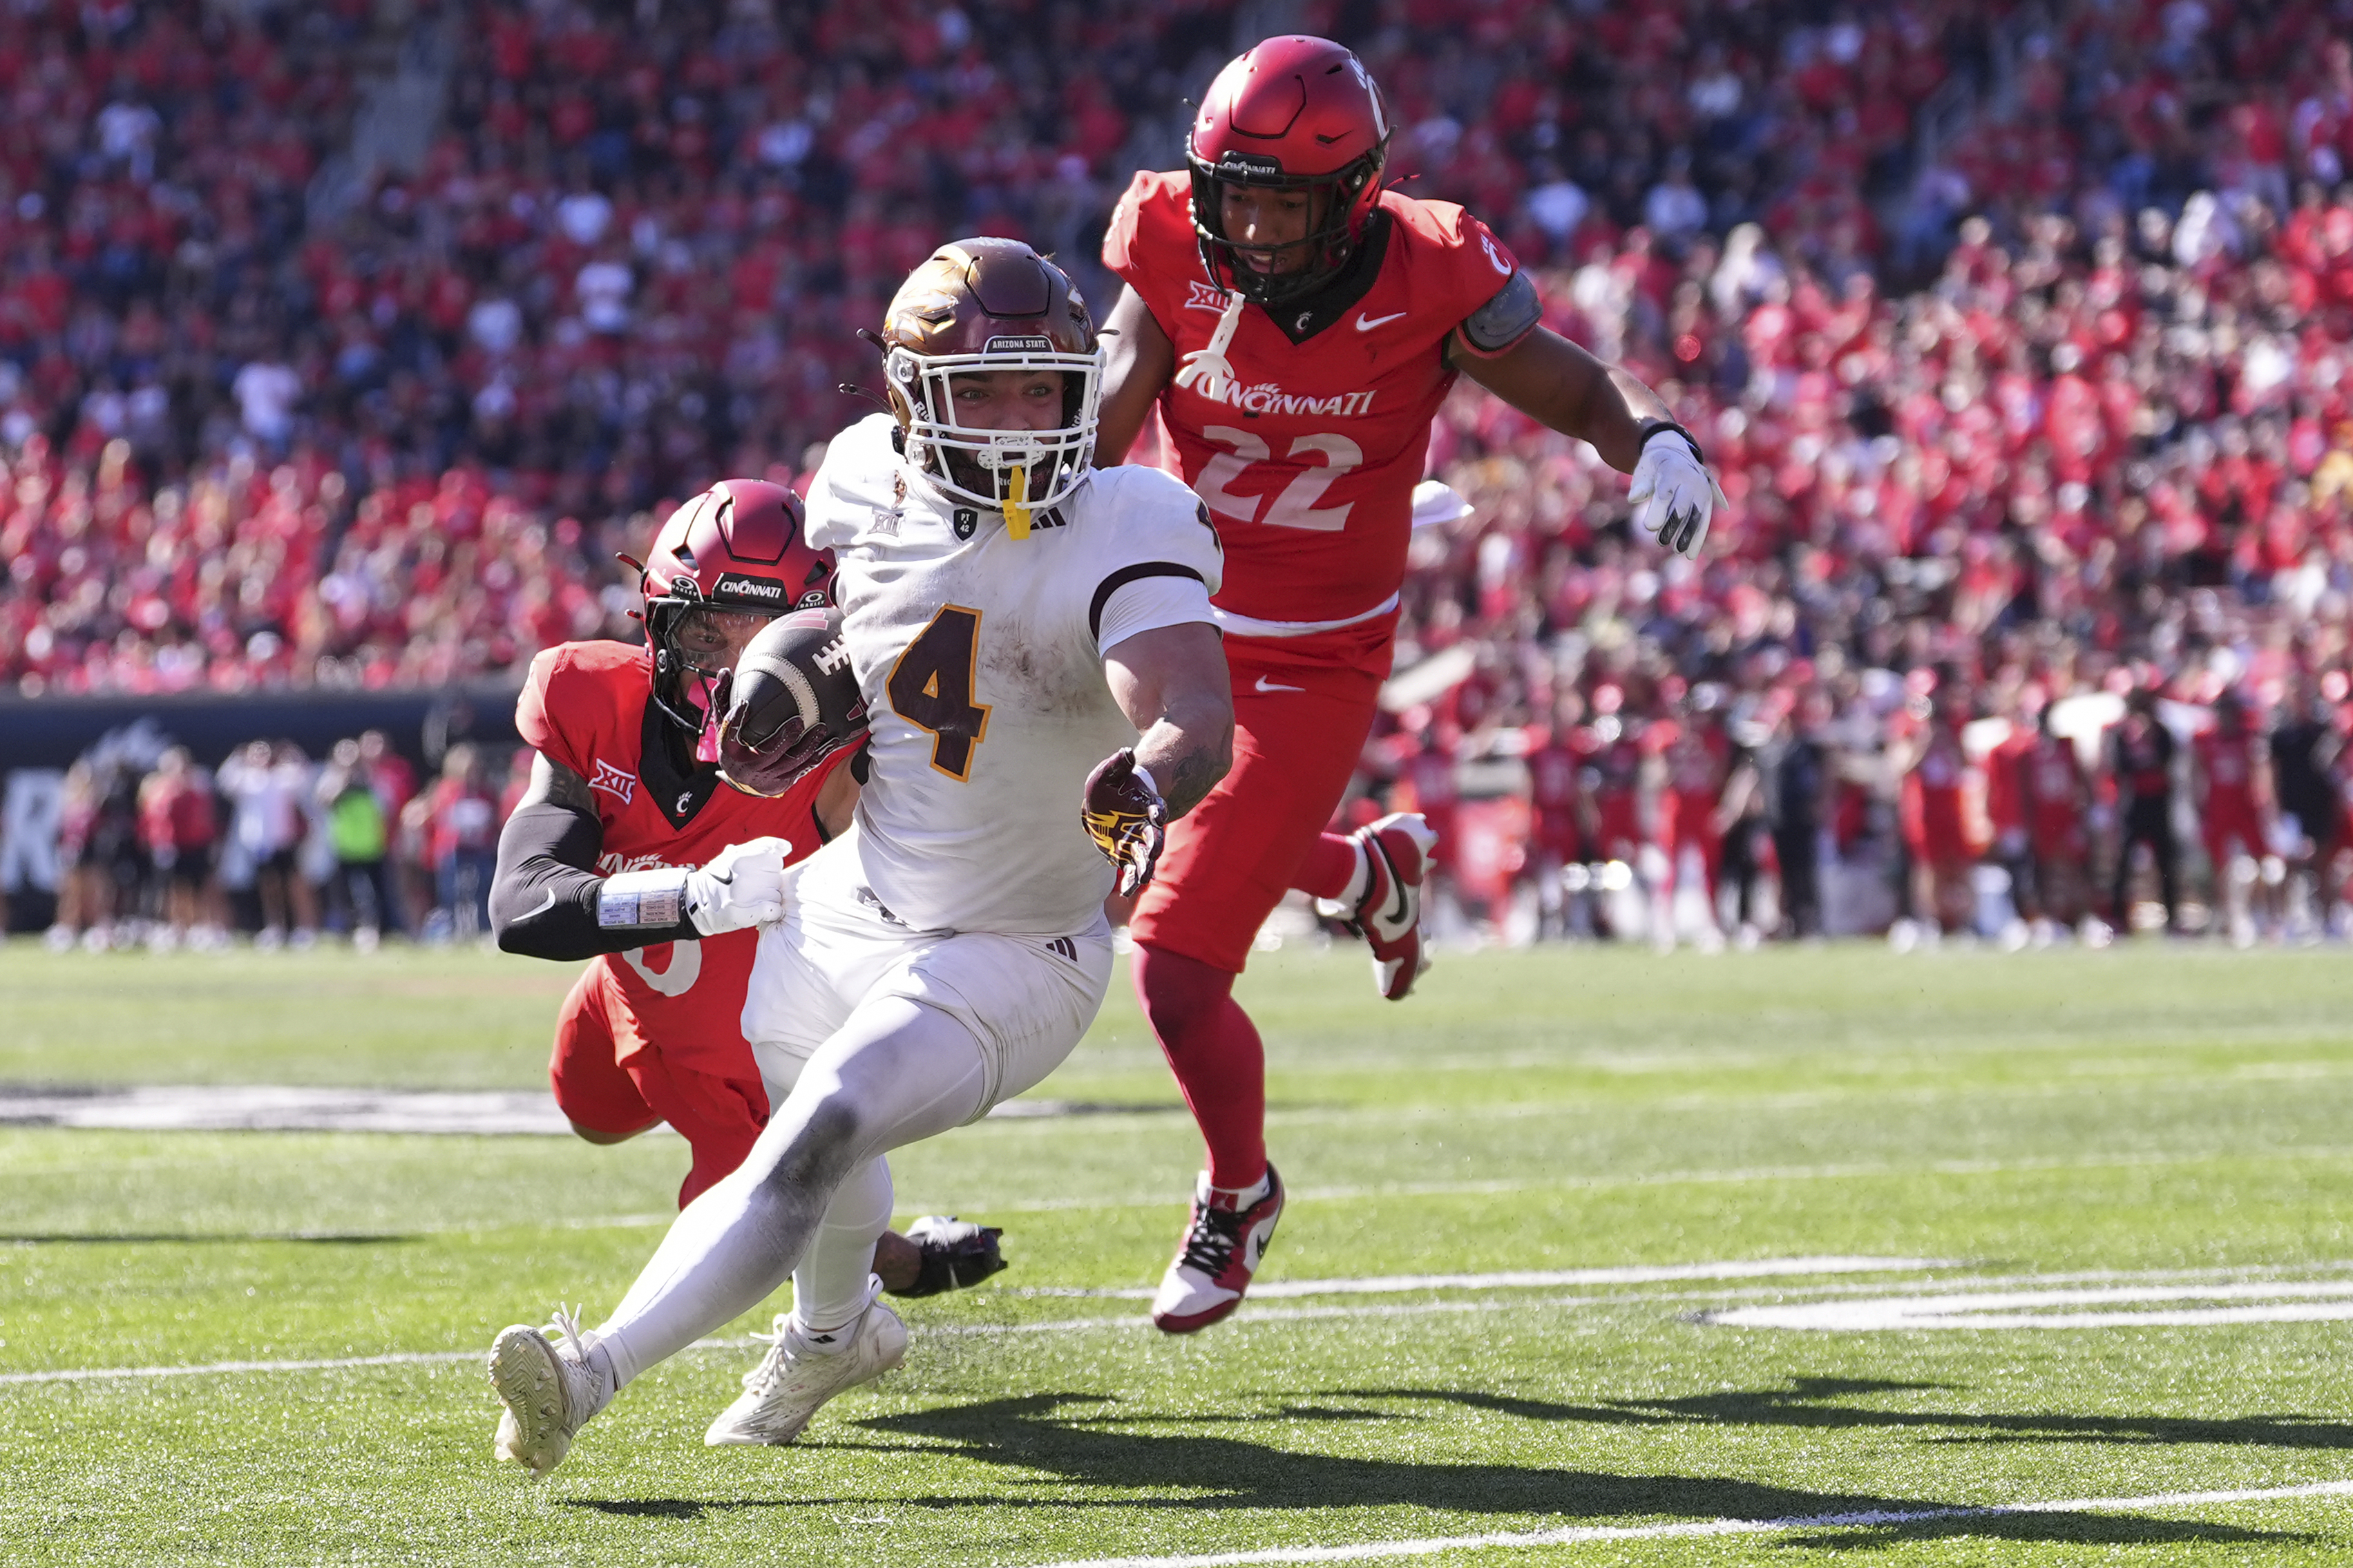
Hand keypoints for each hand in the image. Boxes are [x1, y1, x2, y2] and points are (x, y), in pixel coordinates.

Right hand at [685, 836, 791, 934]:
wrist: (694, 903)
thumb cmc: (717, 878)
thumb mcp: (730, 856)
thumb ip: (758, 848)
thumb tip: (786, 848)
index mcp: (740, 857)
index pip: (775, 858)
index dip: (771, 866)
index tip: (763, 871)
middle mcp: (743, 874)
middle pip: (777, 877)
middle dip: (769, 883)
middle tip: (753, 888)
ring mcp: (744, 894)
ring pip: (777, 895)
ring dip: (769, 898)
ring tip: (752, 899)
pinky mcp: (745, 914)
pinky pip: (775, 910)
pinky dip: (772, 912)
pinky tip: (760, 911)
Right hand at [715, 668, 840, 798]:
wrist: (742, 779)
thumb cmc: (734, 744)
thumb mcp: (723, 725)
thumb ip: (723, 699)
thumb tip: (724, 672)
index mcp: (730, 750)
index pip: (729, 735)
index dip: (735, 720)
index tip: (744, 703)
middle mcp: (749, 766)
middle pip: (768, 752)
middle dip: (784, 738)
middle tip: (798, 721)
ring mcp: (768, 775)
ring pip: (791, 762)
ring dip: (808, 745)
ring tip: (821, 728)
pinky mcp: (784, 780)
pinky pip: (805, 767)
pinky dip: (819, 754)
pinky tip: (831, 741)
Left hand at [1081, 747, 1166, 896]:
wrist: (1103, 805)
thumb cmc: (1108, 788)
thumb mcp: (1107, 773)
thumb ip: (1118, 763)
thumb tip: (1127, 753)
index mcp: (1145, 805)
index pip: (1157, 808)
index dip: (1158, 810)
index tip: (1158, 814)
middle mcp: (1145, 826)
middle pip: (1155, 836)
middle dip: (1155, 844)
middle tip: (1153, 852)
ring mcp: (1137, 842)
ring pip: (1146, 857)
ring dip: (1146, 866)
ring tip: (1144, 877)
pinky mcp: (1126, 855)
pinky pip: (1131, 869)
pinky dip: (1130, 880)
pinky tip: (1127, 891)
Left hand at [1628, 428, 1727, 558]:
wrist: (1674, 453)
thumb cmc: (1653, 466)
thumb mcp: (1643, 471)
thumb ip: (1640, 486)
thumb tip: (1633, 498)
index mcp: (1672, 469)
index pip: (1665, 492)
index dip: (1659, 510)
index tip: (1649, 527)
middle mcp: (1690, 479)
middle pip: (1682, 505)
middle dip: (1673, 524)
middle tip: (1661, 541)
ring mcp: (1701, 490)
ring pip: (1696, 515)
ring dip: (1688, 534)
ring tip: (1679, 550)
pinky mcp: (1706, 500)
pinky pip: (1703, 520)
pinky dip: (1697, 537)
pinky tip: (1690, 554)